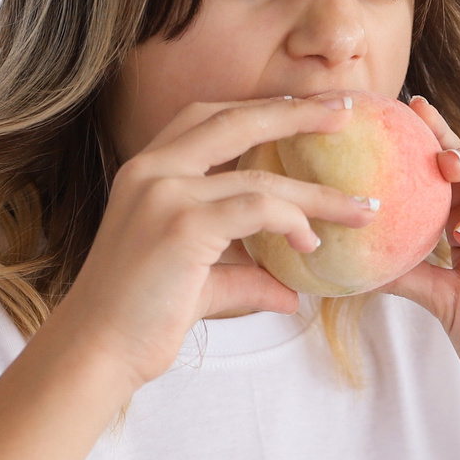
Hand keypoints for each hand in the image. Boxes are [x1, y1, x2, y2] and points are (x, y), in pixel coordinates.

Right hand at [61, 96, 374, 385]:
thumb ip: (244, 277)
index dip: (261, 108)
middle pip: (236, 120)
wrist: (96, 351)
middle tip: (346, 112)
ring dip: (319, 194)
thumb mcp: (200, 285)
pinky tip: (311, 243)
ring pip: (261, 177)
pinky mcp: (183, 226)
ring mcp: (165, 194)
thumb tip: (292, 293)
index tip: (307, 107)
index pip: (210, 118)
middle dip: (297, 113)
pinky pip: (257, 208)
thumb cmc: (140, 319)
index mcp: (148, 170)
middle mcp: (152, 170)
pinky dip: (293, 221)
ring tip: (362, 209)